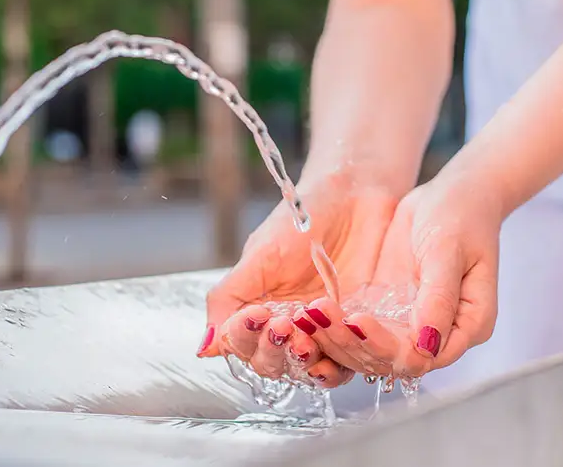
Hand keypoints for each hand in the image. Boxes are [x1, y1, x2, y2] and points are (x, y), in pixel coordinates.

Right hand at [199, 168, 402, 387]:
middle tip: (283, 326)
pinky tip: (338, 342)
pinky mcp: (359, 331)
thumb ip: (229, 299)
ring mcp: (324, 332)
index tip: (257, 314)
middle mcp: (289, 328)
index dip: (245, 337)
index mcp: (259, 311)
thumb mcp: (260, 254)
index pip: (243, 345)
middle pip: (272, 364)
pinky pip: (348, 361)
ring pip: (307, 369)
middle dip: (273, 350)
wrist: (355, 193)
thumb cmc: (304, 218)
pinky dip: (340, 361)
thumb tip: (204, 348)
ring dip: (303, 360)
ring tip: (306, 339)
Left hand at [316, 171, 501, 377]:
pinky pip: (357, 328)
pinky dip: (333, 325)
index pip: (422, 358)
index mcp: (468, 325)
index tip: (357, 321)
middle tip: (320, 316)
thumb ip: (439, 298)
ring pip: (367, 349)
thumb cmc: (461, 216)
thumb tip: (427, 344)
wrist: (451, 194)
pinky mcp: (386, 310)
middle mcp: (437, 333)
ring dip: (335, 338)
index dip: (386, 348)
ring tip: (307, 316)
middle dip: (351, 343)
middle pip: (389, 360)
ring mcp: (408, 323)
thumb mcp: (448, 252)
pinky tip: (308, 314)